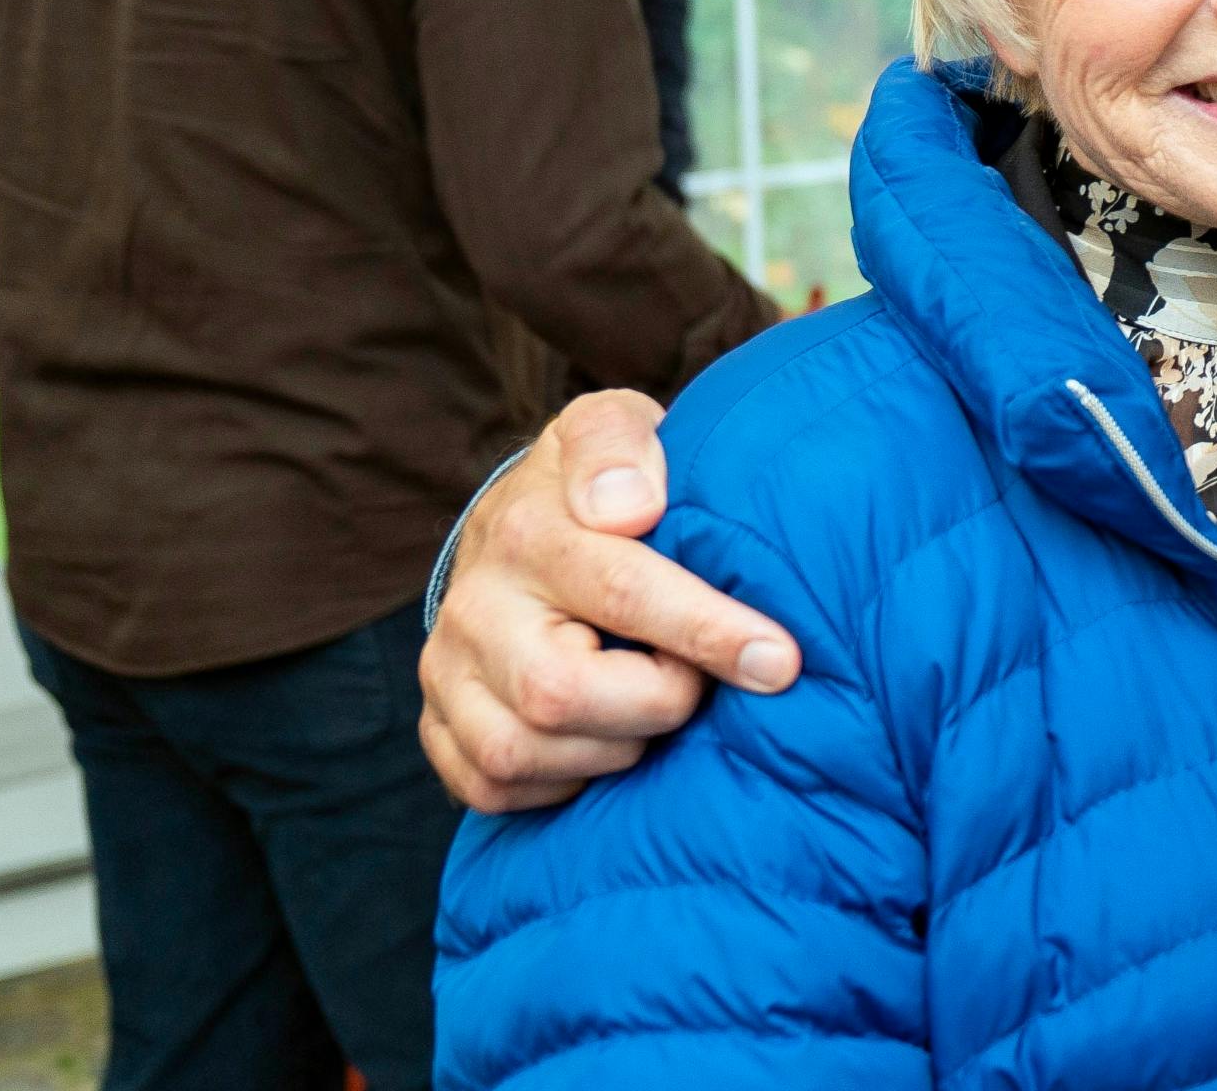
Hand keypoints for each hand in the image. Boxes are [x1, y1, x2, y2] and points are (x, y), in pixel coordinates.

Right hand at [415, 389, 803, 812]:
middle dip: (656, 702)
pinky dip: (563, 781)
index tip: (779, 660)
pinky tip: (603, 740)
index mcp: (528, 531)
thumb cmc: (599, 482)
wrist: (521, 523)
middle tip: (697, 681)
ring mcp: (445, 672)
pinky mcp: (438, 726)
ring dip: (614, 746)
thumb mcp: (616, 427)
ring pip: (522, 753)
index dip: (708, 633)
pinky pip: (493, 789)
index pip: (622, 593)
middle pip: (558, 695)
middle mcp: (473, 607)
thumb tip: (630, 507)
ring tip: (652, 705)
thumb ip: (622, 445)